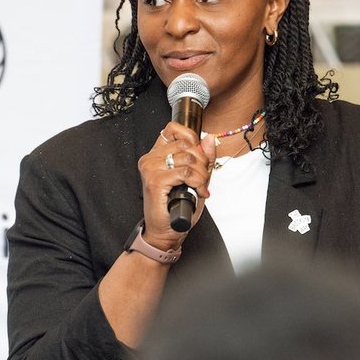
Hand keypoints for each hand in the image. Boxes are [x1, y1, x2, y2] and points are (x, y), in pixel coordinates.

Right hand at [137, 121, 215, 250]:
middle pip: (186, 144)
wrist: (165, 231)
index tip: (198, 155)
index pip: (173, 129)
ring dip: (201, 175)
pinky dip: (197, 182)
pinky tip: (198, 191)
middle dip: (202, 162)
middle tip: (202, 178)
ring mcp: (151, 169)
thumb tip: (209, 139)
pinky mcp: (155, 182)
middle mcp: (150, 159)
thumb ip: (203, 158)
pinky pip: (185, 173)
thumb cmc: (176, 207)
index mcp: (157, 154)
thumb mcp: (195, 178)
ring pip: (188, 158)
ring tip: (200, 186)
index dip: (191, 137)